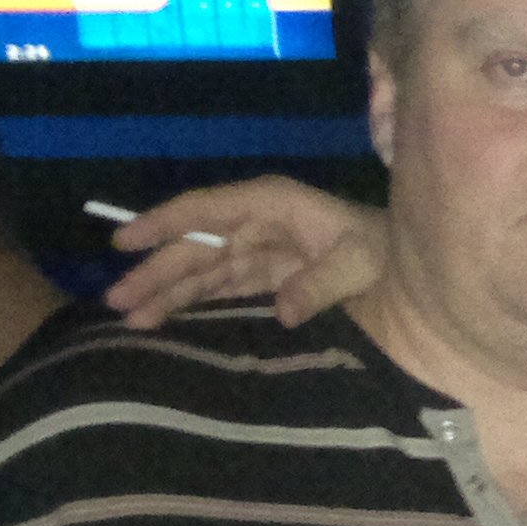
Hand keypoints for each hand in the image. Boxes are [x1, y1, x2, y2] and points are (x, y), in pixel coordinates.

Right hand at [99, 177, 382, 329]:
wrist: (409, 267)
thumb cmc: (382, 250)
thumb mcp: (361, 263)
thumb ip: (321, 284)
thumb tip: (282, 311)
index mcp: (271, 204)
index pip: (206, 210)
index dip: (162, 223)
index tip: (124, 242)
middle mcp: (255, 222)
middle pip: (194, 245)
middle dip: (155, 272)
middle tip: (116, 301)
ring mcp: (256, 249)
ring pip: (199, 270)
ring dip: (164, 293)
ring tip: (129, 319)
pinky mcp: (263, 276)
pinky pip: (217, 288)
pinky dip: (190, 304)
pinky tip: (162, 321)